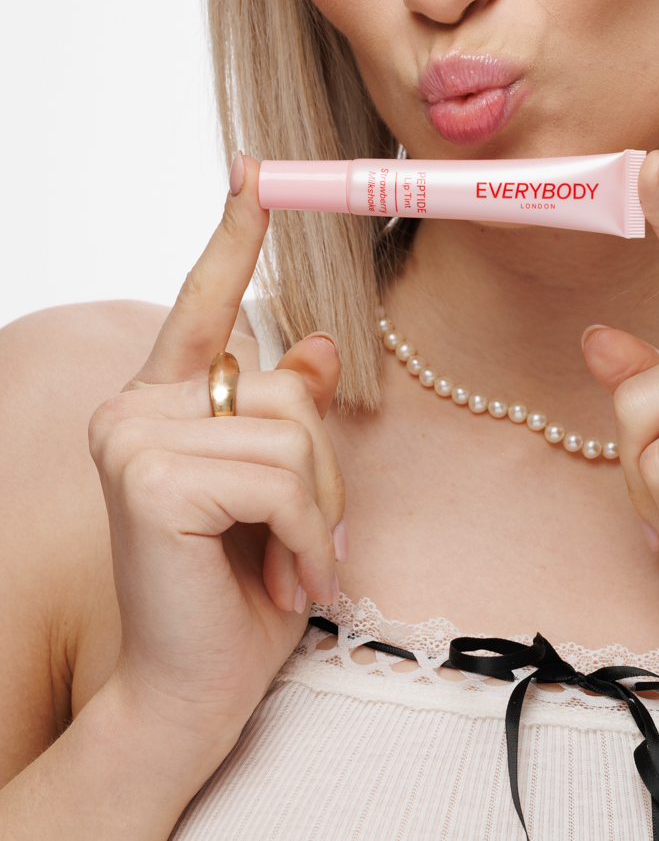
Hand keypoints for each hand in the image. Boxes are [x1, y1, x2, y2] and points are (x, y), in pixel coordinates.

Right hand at [88, 155, 345, 743]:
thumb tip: (312, 343)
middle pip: (285, 392)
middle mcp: (134, 406)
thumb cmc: (239, 589)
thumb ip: (285, 412)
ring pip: (291, 434)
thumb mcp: (280, 489)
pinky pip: (280, 477)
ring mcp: (133, 436)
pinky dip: (306, 536)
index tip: (255, 169)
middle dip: (323, 474)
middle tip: (304, 543)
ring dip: (317, 513)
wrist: (193, 691)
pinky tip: (282, 582)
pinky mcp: (149, 477)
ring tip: (289, 568)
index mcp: (164, 400)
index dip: (235, 234)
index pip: (205, 302)